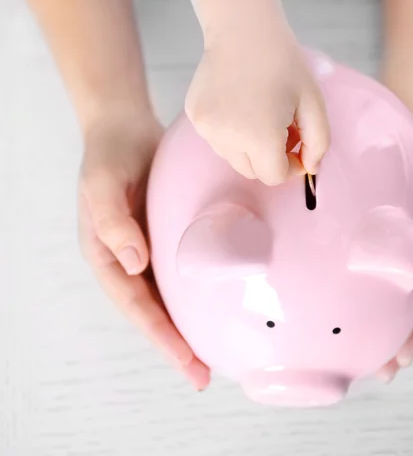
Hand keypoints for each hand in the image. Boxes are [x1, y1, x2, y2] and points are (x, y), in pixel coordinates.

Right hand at [78, 113, 209, 389]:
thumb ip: (113, 223)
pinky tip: (217, 305)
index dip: (160, 336)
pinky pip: (182, 273)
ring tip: (211, 355)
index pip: (136, 306)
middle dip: (176, 345)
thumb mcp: (103, 184)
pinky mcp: (167, 238)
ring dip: (188, 326)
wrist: (124, 129)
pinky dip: (197, 294)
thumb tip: (133, 265)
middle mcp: (127, 261)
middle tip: (202, 375)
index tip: (185, 361)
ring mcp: (148, 251)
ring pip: (169, 298)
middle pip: (153, 312)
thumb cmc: (109, 156)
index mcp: (106, 257)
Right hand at [185, 17, 329, 184]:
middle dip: (270, 158)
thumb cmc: (282, 63)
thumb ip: (319, 144)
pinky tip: (240, 106)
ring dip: (250, 147)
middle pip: (253, 172)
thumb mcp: (315, 104)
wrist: (243, 30)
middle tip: (282, 128)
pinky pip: (217, 140)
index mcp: (260, 137)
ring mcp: (207, 129)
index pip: (274, 177)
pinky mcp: (195, 118)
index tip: (296, 148)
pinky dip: (231, 132)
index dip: (290, 166)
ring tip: (261, 115)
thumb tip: (309, 169)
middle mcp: (228, 138)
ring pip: (234, 158)